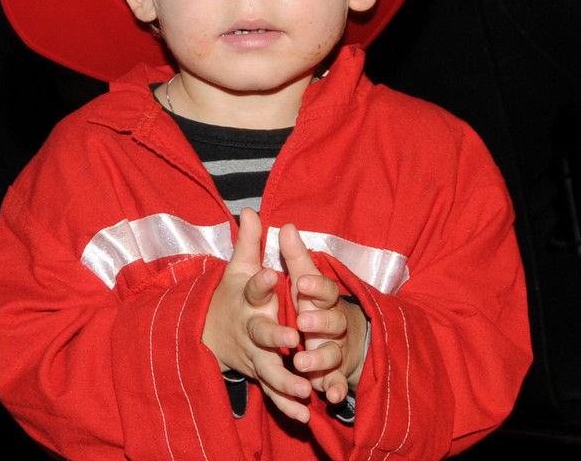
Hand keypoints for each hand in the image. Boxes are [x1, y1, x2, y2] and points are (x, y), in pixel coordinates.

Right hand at [203, 209, 311, 421]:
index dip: (261, 282)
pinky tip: (305, 414)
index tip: (273, 275)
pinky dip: (287, 405)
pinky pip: (273, 393)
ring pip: (269, 369)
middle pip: (260, 334)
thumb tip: (250, 209)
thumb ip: (249, 242)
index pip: (253, 288)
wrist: (209, 333)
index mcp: (247, 299)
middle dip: (275, 338)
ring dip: (285, 380)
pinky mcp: (259, 375)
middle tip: (292, 340)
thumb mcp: (239, 268)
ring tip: (304, 388)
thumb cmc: (232, 296)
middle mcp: (250, 328)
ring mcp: (254, 355)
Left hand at [279, 223, 366, 403]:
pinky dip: (333, 389)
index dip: (315, 285)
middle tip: (302, 323)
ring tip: (302, 362)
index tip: (301, 282)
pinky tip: (327, 396)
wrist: (340, 334)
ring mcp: (334, 348)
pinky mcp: (333, 373)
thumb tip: (277, 222)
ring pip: (330, 354)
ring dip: (319, 359)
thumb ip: (292, 254)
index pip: (324, 288)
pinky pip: (334, 383)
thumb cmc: (313, 300)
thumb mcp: (301, 277)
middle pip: (331, 321)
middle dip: (319, 322)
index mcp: (322, 297)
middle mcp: (332, 322)